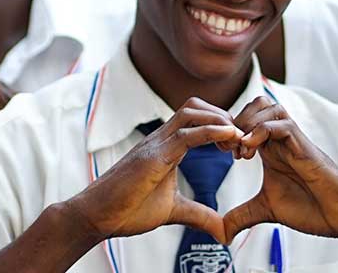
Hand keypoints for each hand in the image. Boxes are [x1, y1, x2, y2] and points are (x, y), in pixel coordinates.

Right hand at [62, 98, 240, 241]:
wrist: (96, 217)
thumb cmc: (127, 210)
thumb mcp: (173, 211)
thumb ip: (199, 215)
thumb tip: (223, 231)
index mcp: (166, 147)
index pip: (197, 119)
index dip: (221, 125)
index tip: (238, 145)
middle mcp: (160, 139)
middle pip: (196, 106)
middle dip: (224, 116)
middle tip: (241, 141)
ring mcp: (155, 144)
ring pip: (192, 111)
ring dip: (221, 120)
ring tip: (238, 139)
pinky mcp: (152, 156)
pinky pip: (186, 134)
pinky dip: (212, 131)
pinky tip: (230, 137)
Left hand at [221, 97, 337, 252]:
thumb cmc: (310, 209)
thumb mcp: (265, 210)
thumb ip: (241, 216)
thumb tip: (221, 232)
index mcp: (271, 148)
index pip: (247, 119)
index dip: (228, 129)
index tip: (220, 151)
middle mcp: (281, 139)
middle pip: (256, 104)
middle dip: (235, 121)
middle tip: (227, 148)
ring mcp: (294, 141)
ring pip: (268, 107)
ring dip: (248, 123)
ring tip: (240, 150)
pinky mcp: (304, 147)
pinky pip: (282, 124)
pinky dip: (261, 131)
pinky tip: (249, 152)